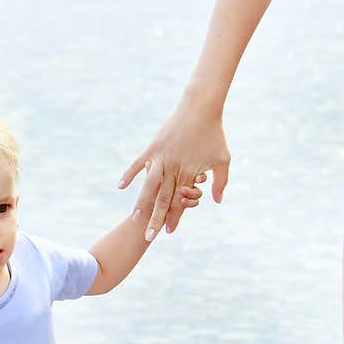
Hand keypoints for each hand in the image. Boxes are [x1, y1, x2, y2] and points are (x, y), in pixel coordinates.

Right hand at [119, 99, 229, 240]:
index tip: (169, 231)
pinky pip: (139, 163)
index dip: (175, 217)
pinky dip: (130, 174)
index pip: (181, 201)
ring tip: (135, 216)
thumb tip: (217, 201)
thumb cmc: (214, 134)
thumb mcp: (223, 160)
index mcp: (190, 173)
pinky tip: (121, 186)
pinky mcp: (153, 147)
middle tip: (149, 235)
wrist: (201, 108)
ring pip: (150, 185)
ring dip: (142, 202)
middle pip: (164, 199)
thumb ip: (220, 182)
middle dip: (156, 218)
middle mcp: (174, 168)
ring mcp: (162, 157)